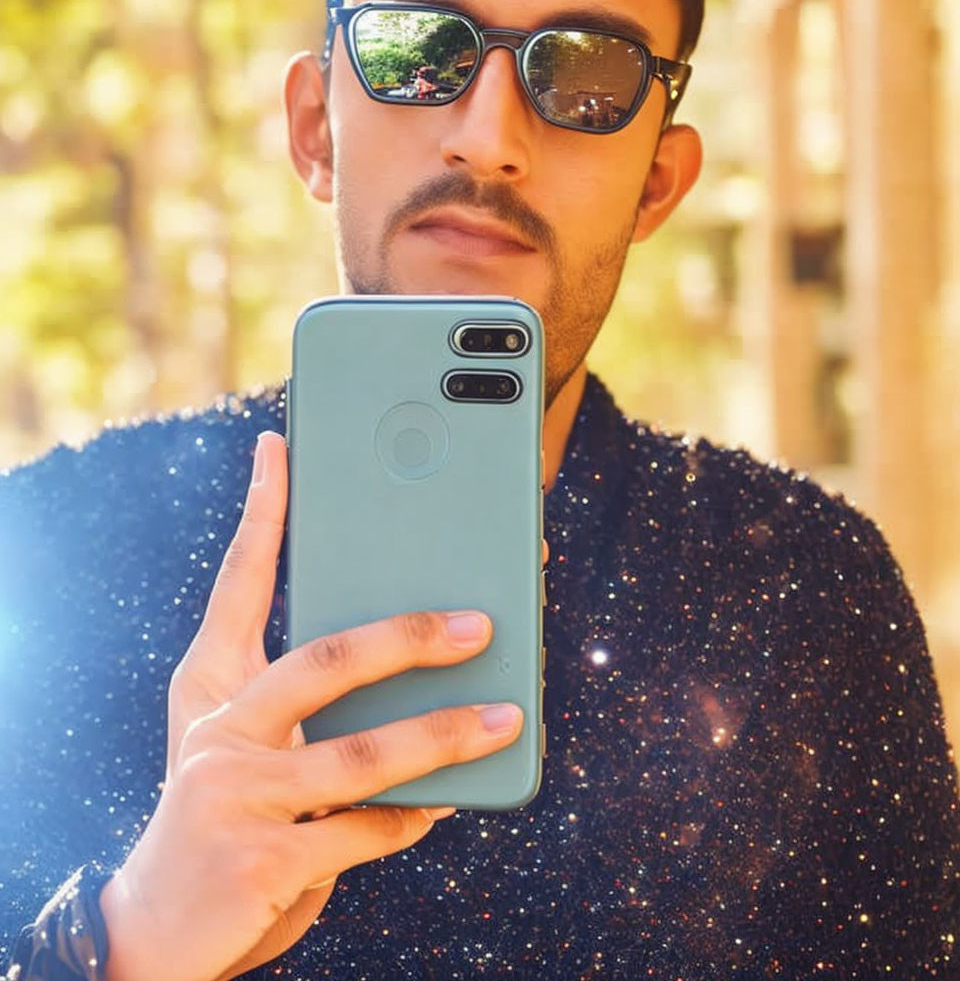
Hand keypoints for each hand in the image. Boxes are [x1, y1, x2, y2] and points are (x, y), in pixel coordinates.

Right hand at [100, 430, 521, 980]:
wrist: (155, 930)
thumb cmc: (225, 816)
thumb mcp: (251, 748)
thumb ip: (313, 709)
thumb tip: (422, 669)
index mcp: (213, 686)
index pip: (238, 582)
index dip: (261, 512)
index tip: (277, 447)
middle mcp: (219, 728)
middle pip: (328, 661)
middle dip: (412, 637)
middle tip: (481, 622)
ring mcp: (236, 792)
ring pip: (362, 753)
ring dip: (444, 737)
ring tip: (506, 717)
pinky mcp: (262, 856)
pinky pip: (365, 830)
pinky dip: (414, 817)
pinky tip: (449, 801)